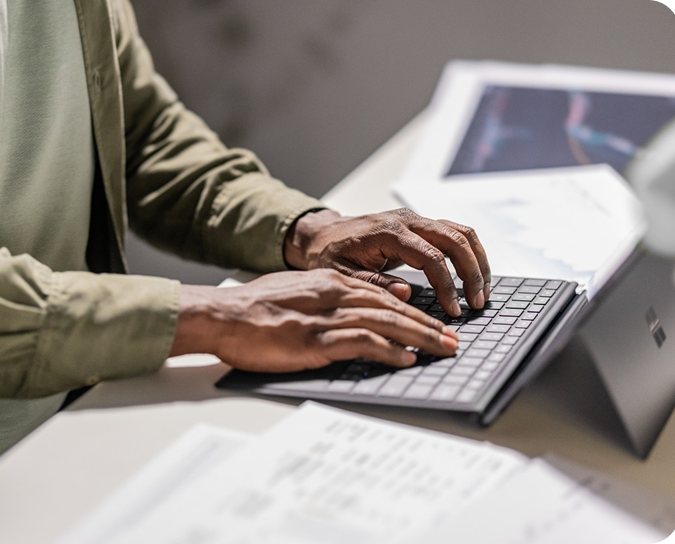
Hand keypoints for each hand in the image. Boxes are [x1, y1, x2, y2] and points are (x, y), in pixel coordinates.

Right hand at [169, 269, 458, 372]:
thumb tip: (370, 298)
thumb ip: (334, 292)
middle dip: (427, 324)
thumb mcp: (298, 289)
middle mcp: (334, 295)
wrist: (222, 314)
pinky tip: (405, 359)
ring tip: (442, 350)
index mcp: (330, 282)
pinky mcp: (314, 340)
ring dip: (419, 337)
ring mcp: (325, 317)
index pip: (382, 294)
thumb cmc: (254, 308)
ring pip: (385, 322)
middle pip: (393, 307)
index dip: (413, 310)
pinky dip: (388, 350)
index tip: (434, 324)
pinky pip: (361, 341)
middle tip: (452, 340)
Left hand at [283, 208, 490, 316]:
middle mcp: (407, 221)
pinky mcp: (421, 225)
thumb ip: (372, 283)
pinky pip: (455, 233)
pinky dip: (470, 253)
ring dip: (477, 261)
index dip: (446, 286)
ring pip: (461, 232)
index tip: (452, 310)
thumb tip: (405, 292)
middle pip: (455, 240)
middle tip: (477, 303)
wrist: (323, 234)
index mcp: (388, 232)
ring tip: (482, 292)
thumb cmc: (329, 254)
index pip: (431, 257)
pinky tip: (474, 276)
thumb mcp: (341, 274)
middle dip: (472, 273)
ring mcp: (416, 220)